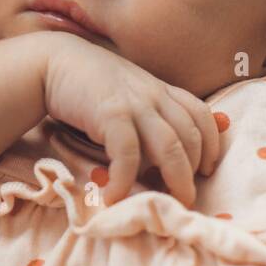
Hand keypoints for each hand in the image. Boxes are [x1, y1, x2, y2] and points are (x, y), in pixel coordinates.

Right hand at [42, 33, 221, 205]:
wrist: (53, 62)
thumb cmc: (88, 82)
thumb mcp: (126, 92)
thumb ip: (144, 113)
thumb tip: (155, 154)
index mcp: (160, 90)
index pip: (201, 114)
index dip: (211, 144)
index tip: (208, 169)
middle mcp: (154, 95)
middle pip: (191, 136)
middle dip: (194, 172)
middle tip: (186, 198)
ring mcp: (135, 103)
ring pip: (170, 146)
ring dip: (174, 180)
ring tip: (167, 203)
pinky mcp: (111, 113)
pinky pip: (128, 153)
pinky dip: (125, 179)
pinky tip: (115, 196)